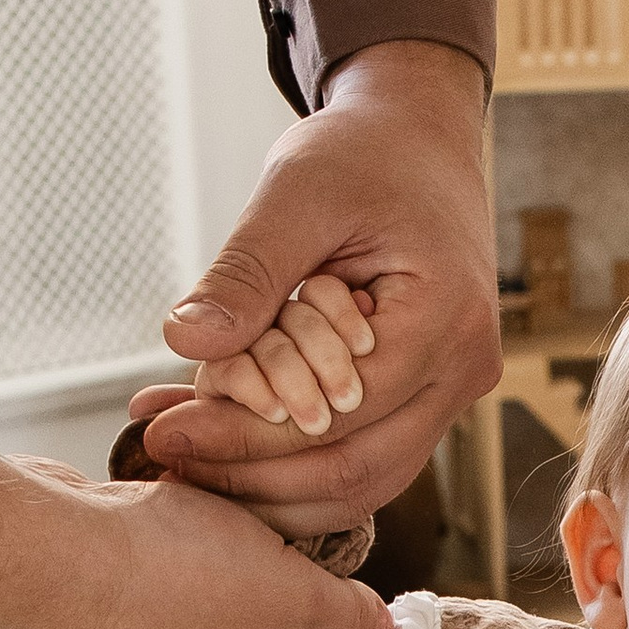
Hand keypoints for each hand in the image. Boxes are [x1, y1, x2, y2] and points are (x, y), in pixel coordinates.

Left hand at [132, 40, 499, 533]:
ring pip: (363, 483)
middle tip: (166, 460)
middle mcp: (463, 373)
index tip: (165, 433)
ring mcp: (450, 393)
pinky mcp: (424, 399)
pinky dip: (291, 462)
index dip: (248, 437)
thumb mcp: (298, 193)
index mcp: (445, 321)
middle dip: (254, 479)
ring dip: (270, 486)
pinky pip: (363, 457)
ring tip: (187, 459)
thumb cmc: (366, 155)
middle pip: (356, 472)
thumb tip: (186, 338)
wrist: (417, 142)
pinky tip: (224, 440)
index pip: (340, 418)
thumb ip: (247, 271)